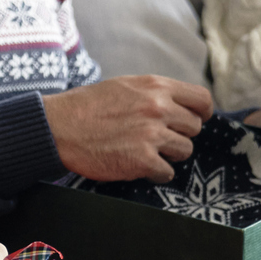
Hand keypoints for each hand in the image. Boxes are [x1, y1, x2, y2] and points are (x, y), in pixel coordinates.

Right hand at [40, 76, 212, 181]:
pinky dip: (154, 172)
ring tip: (144, 151)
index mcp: (155, 86)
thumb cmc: (87, 107)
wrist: (58, 127)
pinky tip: (136, 164)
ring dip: (168, 154)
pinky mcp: (142, 160)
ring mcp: (152, 135)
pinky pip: (167, 172)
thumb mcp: (125, 86)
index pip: (202, 100)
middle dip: (179, 135)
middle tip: (157, 139)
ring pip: (184, 150)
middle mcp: (158, 108)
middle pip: (194, 128)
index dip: (200, 113)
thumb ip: (154, 93)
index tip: (192, 120)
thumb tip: (179, 106)